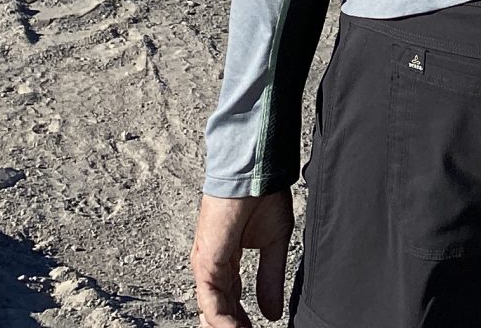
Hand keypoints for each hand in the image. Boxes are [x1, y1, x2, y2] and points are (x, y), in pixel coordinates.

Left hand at [192, 191, 294, 327]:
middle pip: (218, 310)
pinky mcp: (206, 262)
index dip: (241, 320)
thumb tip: (272, 313)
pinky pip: (212, 302)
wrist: (256, 169)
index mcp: (226, 259)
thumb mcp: (274, 244)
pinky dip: (224, 321)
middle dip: (232, 325)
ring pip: (212, 311)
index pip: (231, 300)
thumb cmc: (263, 194)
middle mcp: (212, 265)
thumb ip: (270, 279)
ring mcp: (206, 264)